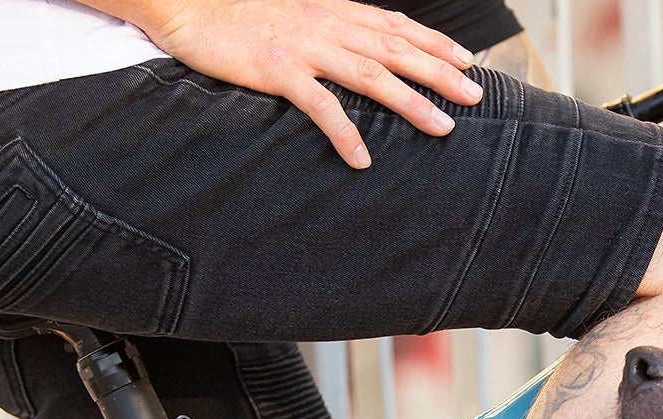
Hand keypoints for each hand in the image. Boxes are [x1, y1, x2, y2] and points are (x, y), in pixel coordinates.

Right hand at [130, 0, 485, 168]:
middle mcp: (327, 25)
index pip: (395, 25)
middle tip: (474, 95)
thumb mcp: (294, 14)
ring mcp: (304, 47)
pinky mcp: (278, 71)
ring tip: (442, 128)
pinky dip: (345, 133)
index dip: (434, 42)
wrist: (188, 7)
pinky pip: (320, 106)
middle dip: (440, 72)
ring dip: (411, 103)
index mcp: (332, 10)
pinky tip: (363, 158)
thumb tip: (359, 46)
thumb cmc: (238, 15)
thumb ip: (328, 27)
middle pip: (396, 49)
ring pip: (371, 75)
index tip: (466, 60)